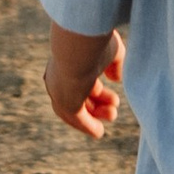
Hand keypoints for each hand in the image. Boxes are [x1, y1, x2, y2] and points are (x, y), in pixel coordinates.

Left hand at [46, 24, 123, 138]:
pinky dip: (87, 125)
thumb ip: (114, 64)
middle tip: (114, 109)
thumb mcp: (110, 51)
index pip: (79, 82)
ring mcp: (59, 89)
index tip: (113, 98)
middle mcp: (58, 76)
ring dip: (94, 115)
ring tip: (112, 115)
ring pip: (75, 109)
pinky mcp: (64, 101)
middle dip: (96, 105)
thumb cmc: (96, 40)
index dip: (97, 92)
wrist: (82, 41)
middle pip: (76, 97)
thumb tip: (115, 79)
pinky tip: (99, 132)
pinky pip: (76, 118)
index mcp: (66, 61)